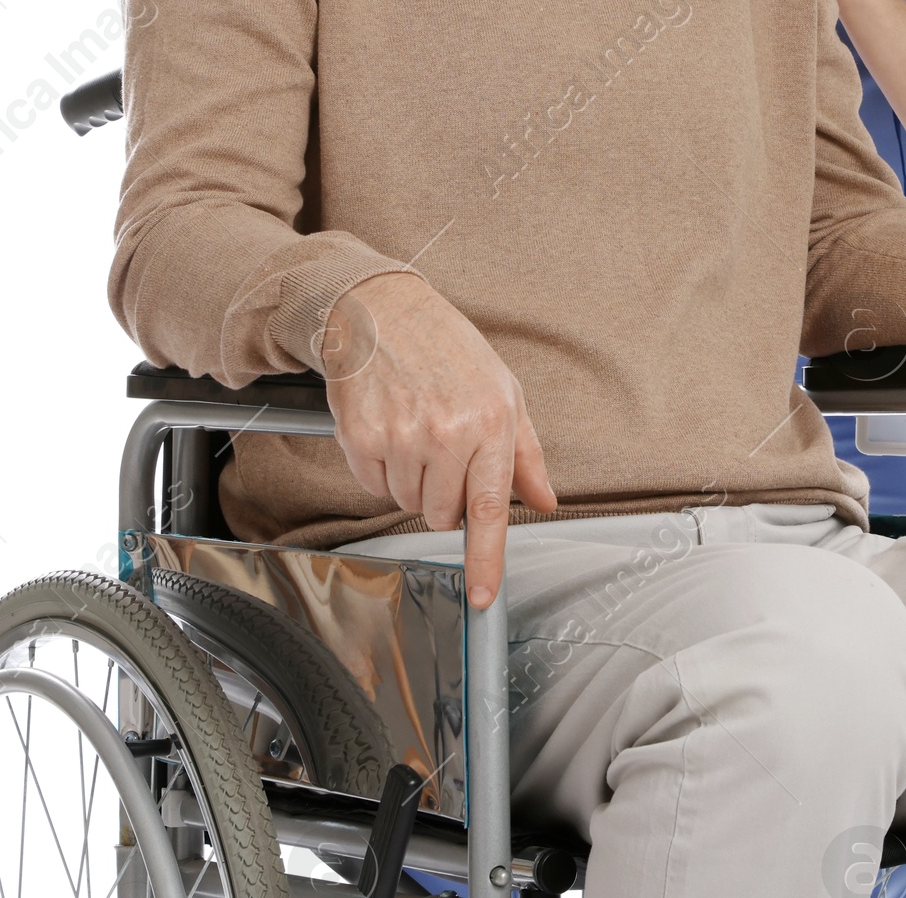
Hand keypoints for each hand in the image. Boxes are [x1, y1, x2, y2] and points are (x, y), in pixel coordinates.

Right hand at [321, 271, 557, 606]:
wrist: (382, 309)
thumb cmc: (445, 346)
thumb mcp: (502, 390)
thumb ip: (524, 454)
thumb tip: (543, 500)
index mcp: (490, 422)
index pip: (491, 508)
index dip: (486, 559)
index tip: (484, 595)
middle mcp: (446, 433)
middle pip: (444, 515)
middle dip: (446, 495)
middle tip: (444, 449)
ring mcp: (401, 438)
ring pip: (408, 503)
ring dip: (413, 480)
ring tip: (416, 429)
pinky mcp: (362, 438)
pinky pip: (373, 486)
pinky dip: (381, 468)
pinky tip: (390, 428)